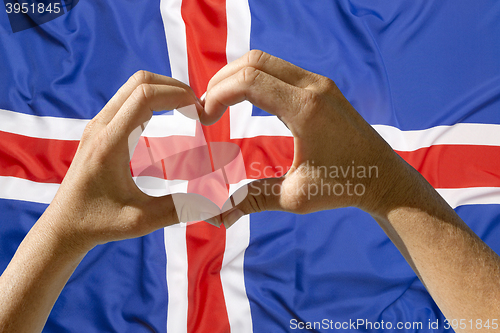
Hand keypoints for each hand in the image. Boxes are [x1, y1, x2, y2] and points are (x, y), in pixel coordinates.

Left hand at [46, 71, 202, 251]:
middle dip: (173, 87)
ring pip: (133, 87)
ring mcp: (98, 125)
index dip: (177, 94)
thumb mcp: (141, 221)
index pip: (145, 96)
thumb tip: (214, 204)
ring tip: (187, 108)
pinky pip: (128, 100)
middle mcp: (101, 127)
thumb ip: (178, 209)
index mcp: (110, 143)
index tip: (200, 110)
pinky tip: (168, 116)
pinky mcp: (100, 130)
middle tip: (197, 106)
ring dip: (163, 90)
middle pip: (139, 82)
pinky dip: (152, 99)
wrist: (64, 226)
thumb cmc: (98, 223)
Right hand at [203, 50, 499, 325]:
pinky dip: (255, 78)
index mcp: (306, 109)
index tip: (203, 119)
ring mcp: (320, 83)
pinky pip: (279, 69)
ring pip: (265, 61)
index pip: (248, 81)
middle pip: (252, 62)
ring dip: (237, 77)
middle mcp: (313, 87)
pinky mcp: (322, 87)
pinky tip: (245, 100)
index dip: (217, 95)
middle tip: (206, 109)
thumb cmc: (344, 187)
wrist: (383, 177)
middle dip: (221, 82)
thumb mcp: (295, 197)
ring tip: (220, 104)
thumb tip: (216, 217)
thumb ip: (252, 200)